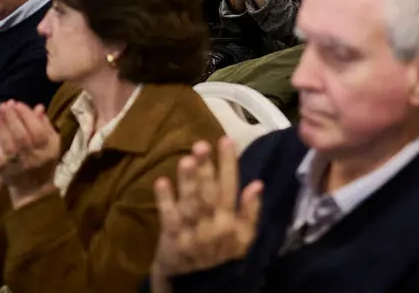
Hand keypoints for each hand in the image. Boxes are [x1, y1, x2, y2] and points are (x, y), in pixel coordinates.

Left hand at [0, 100, 61, 208]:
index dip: (27, 116)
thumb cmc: (43, 160)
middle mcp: (32, 158)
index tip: (17, 103)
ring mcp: (16, 166)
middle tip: (4, 105)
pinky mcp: (2, 172)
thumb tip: (38, 106)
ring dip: (1, 128)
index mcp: (47, 150)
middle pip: (21, 137)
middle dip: (12, 118)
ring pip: (8, 146)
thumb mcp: (51, 143)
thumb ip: (45, 125)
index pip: (37, 130)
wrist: (33, 189)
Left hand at [152, 138, 261, 278]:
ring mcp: (191, 234)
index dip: (228, 165)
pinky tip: (161, 182)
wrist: (197, 286)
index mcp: (230, 223)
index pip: (230, 189)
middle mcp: (212, 227)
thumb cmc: (221, 254)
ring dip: (188, 182)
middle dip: (206, 169)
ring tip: (186, 159)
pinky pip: (169, 219)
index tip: (225, 140)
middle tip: (201, 144)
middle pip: (209, 194)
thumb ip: (251, 211)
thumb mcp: (243, 238)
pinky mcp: (171, 240)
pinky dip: (165, 201)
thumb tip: (257, 183)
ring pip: (191, 204)